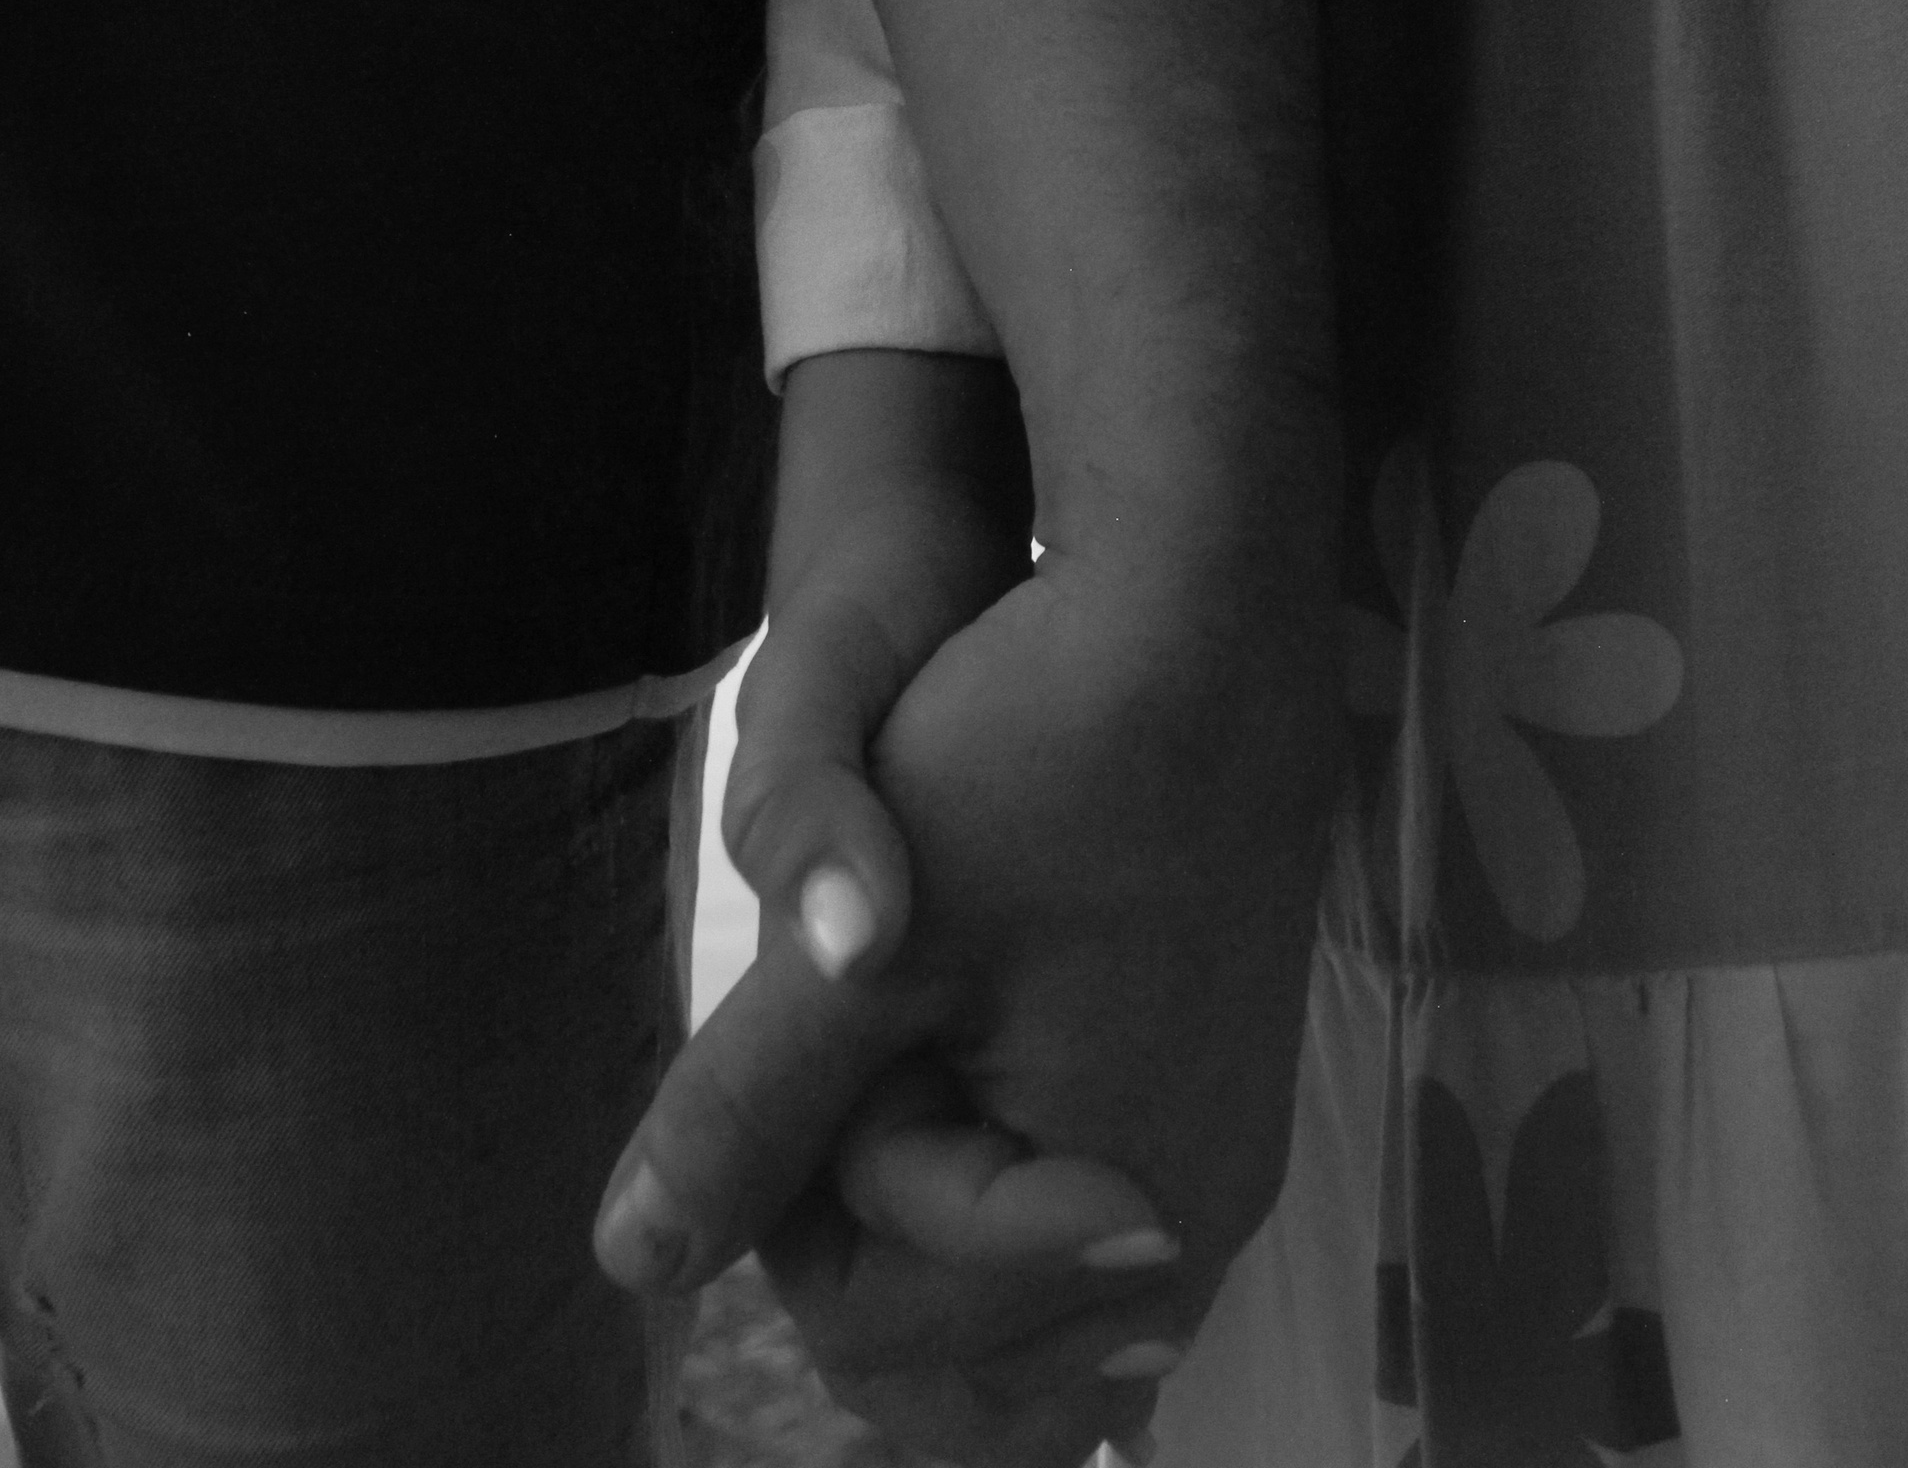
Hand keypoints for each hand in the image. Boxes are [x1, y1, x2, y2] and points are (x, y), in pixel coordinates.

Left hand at [597, 372, 1339, 1460]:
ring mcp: (1216, 1152)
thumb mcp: (864, 943)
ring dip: (932, 1223)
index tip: (798, 1043)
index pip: (882, 1335)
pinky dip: (1001, 1193)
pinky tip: (952, 1083)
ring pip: (1042, 1312)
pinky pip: (1093, 1228)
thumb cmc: (1039, 760)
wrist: (1209, 609)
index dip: (790, 1206)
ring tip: (881, 1060)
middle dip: (868, 1243)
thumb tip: (629, 1263)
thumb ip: (749, 1112)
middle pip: (974, 1359)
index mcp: (1111, 1219)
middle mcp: (1190, 1221)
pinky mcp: (1218, 1082)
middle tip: (837, 1061)